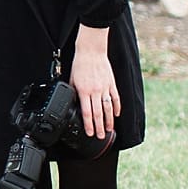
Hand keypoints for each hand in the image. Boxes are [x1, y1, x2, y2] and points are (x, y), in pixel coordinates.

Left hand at [70, 25, 119, 140]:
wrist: (91, 51)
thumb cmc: (80, 64)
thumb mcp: (72, 78)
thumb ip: (73, 91)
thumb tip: (71, 102)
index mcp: (84, 91)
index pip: (87, 112)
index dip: (88, 124)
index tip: (89, 133)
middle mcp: (95, 91)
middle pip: (98, 113)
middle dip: (99, 127)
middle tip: (100, 137)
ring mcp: (105, 88)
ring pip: (108, 108)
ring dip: (108, 120)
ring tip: (108, 129)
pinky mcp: (111, 84)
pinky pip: (115, 98)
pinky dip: (116, 107)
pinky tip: (116, 114)